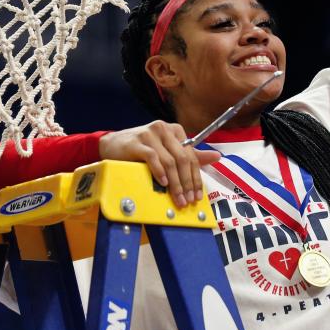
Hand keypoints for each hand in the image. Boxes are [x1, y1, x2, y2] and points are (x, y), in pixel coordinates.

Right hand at [99, 121, 220, 208]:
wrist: (112, 145)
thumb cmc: (142, 149)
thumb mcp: (167, 150)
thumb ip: (191, 154)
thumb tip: (217, 157)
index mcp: (175, 130)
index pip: (191, 155)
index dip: (196, 177)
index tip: (198, 195)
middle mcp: (164, 129)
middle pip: (182, 159)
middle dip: (187, 183)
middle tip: (187, 200)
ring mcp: (150, 134)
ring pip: (169, 161)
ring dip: (175, 183)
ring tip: (177, 198)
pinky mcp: (137, 142)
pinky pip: (153, 158)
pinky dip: (159, 172)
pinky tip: (162, 183)